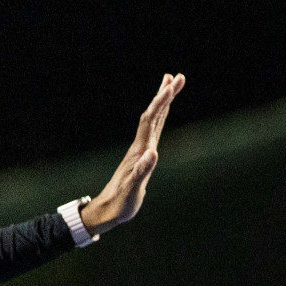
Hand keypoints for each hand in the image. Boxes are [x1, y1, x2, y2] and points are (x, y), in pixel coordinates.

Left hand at [80, 73, 183, 234]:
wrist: (107, 210)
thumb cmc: (120, 203)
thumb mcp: (132, 190)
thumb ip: (142, 171)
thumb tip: (153, 153)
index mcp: (140, 151)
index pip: (152, 120)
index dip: (161, 102)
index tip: (172, 85)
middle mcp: (140, 146)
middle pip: (154, 114)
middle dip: (165, 94)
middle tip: (178, 76)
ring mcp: (141, 150)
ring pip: (154, 119)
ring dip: (163, 102)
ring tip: (171, 85)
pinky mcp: (143, 156)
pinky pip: (155, 130)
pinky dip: (161, 117)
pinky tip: (164, 113)